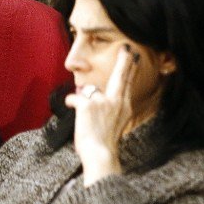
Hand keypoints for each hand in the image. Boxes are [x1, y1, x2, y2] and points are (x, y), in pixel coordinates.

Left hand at [65, 45, 137, 185]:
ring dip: (84, 98)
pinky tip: (72, 109)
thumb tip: (98, 97)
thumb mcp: (117, 124)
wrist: (101, 153)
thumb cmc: (105, 143)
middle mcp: (117, 101)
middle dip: (125, 61)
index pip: (128, 82)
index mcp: (124, 106)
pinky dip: (70, 103)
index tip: (133, 57)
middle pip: (121, 75)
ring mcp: (103, 101)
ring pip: (89, 89)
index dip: (130, 69)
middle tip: (128, 49)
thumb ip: (113, 109)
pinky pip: (74, 98)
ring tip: (84, 114)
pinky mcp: (88, 104)